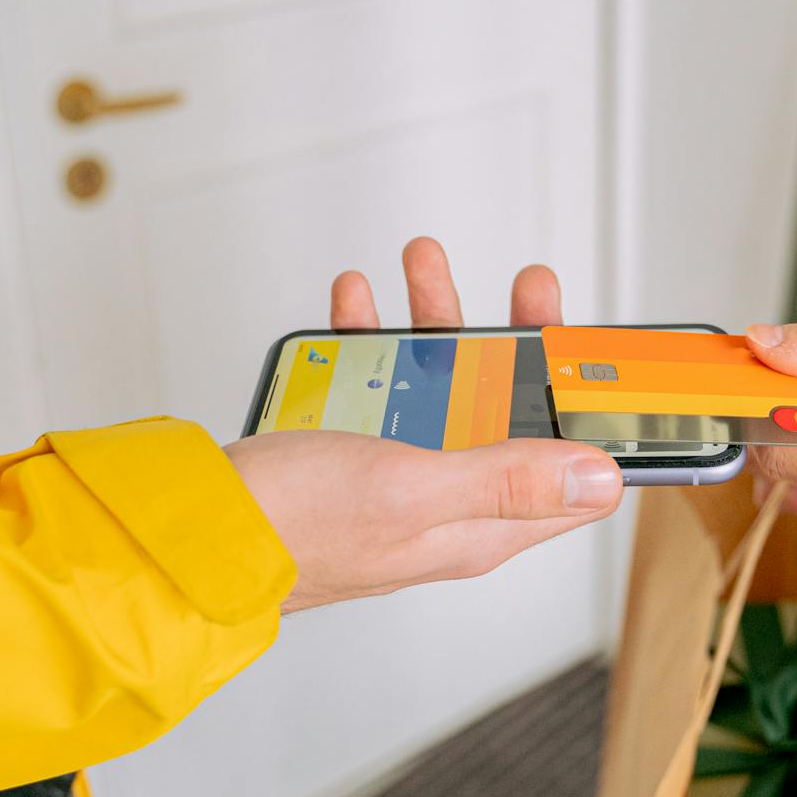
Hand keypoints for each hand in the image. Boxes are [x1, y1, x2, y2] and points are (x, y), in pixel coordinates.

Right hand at [246, 236, 591, 612]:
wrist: (188, 534)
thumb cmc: (293, 527)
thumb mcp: (412, 491)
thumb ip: (507, 480)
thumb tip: (603, 478)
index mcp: (479, 526)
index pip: (571, 478)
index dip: (596, 418)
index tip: (608, 359)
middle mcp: (448, 502)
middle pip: (512, 414)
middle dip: (521, 342)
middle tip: (525, 284)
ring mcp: (399, 475)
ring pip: (443, 389)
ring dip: (439, 323)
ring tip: (422, 262)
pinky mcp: (352, 453)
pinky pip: (379, 388)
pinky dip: (372, 340)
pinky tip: (355, 302)